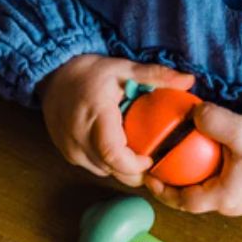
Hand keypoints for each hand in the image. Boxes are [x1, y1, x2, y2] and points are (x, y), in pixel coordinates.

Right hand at [39, 54, 195, 185]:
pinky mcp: (67, 154)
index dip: (135, 165)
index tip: (151, 160)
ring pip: (103, 171)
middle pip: (111, 169)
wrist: (53, 75)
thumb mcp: (124, 68)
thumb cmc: (90, 72)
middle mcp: (78, 135)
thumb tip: (189, 80)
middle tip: (153, 164)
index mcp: (94, 114)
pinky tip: (119, 151)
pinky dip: (108, 164)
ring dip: (121, 168)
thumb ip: (156, 75)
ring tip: (136, 155)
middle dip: (134, 173)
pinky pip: (94, 167)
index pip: (113, 153)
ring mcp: (69, 147)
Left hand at [147, 104, 241, 216]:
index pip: (183, 202)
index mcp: (225, 198)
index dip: (162, 190)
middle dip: (172, 184)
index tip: (149, 175)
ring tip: (175, 158)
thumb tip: (192, 113)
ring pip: (204, 192)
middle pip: (191, 199)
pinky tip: (201, 155)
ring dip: (189, 179)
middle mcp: (231, 205)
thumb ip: (213, 121)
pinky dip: (204, 173)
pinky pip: (217, 184)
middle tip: (158, 164)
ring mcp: (240, 200)